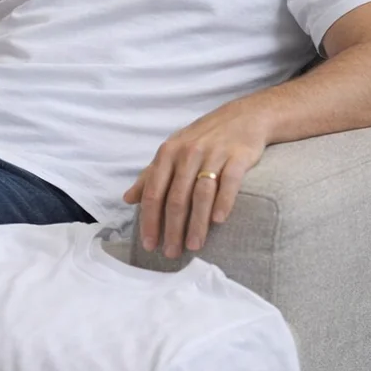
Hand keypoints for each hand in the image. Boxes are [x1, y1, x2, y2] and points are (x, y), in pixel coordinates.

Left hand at [122, 103, 269, 257]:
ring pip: (201, 194)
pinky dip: (223, 202)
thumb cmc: (202, 139)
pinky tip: (219, 221)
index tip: (149, 244)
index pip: (153, 192)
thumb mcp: (172, 152)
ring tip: (193, 246)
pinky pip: (229, 182)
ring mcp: (213, 154)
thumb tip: (127, 199)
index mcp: (167, 154)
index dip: (149, 219)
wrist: (243, 117)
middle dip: (172, 229)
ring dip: (196, 223)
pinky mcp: (237, 156)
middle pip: (176, 198)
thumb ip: (150, 175)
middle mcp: (187, 153)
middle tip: (171, 253)